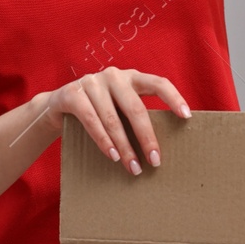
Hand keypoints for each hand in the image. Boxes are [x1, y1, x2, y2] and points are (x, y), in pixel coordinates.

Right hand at [39, 68, 190, 175]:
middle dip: (147, 138)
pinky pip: (91, 120)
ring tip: (133, 167)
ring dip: (124, 147)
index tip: (187, 117)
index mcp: (131, 78)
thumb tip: (159, 149)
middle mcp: (114, 76)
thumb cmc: (98, 110)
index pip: (158, 83)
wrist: (57, 105)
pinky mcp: (72, 94)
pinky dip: (103, 141)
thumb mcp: (118, 107)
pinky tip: (112, 156)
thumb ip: (135, 116)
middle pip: (136, 108)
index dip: (174, 98)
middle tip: (155, 161)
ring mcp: (92, 82)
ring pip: (113, 119)